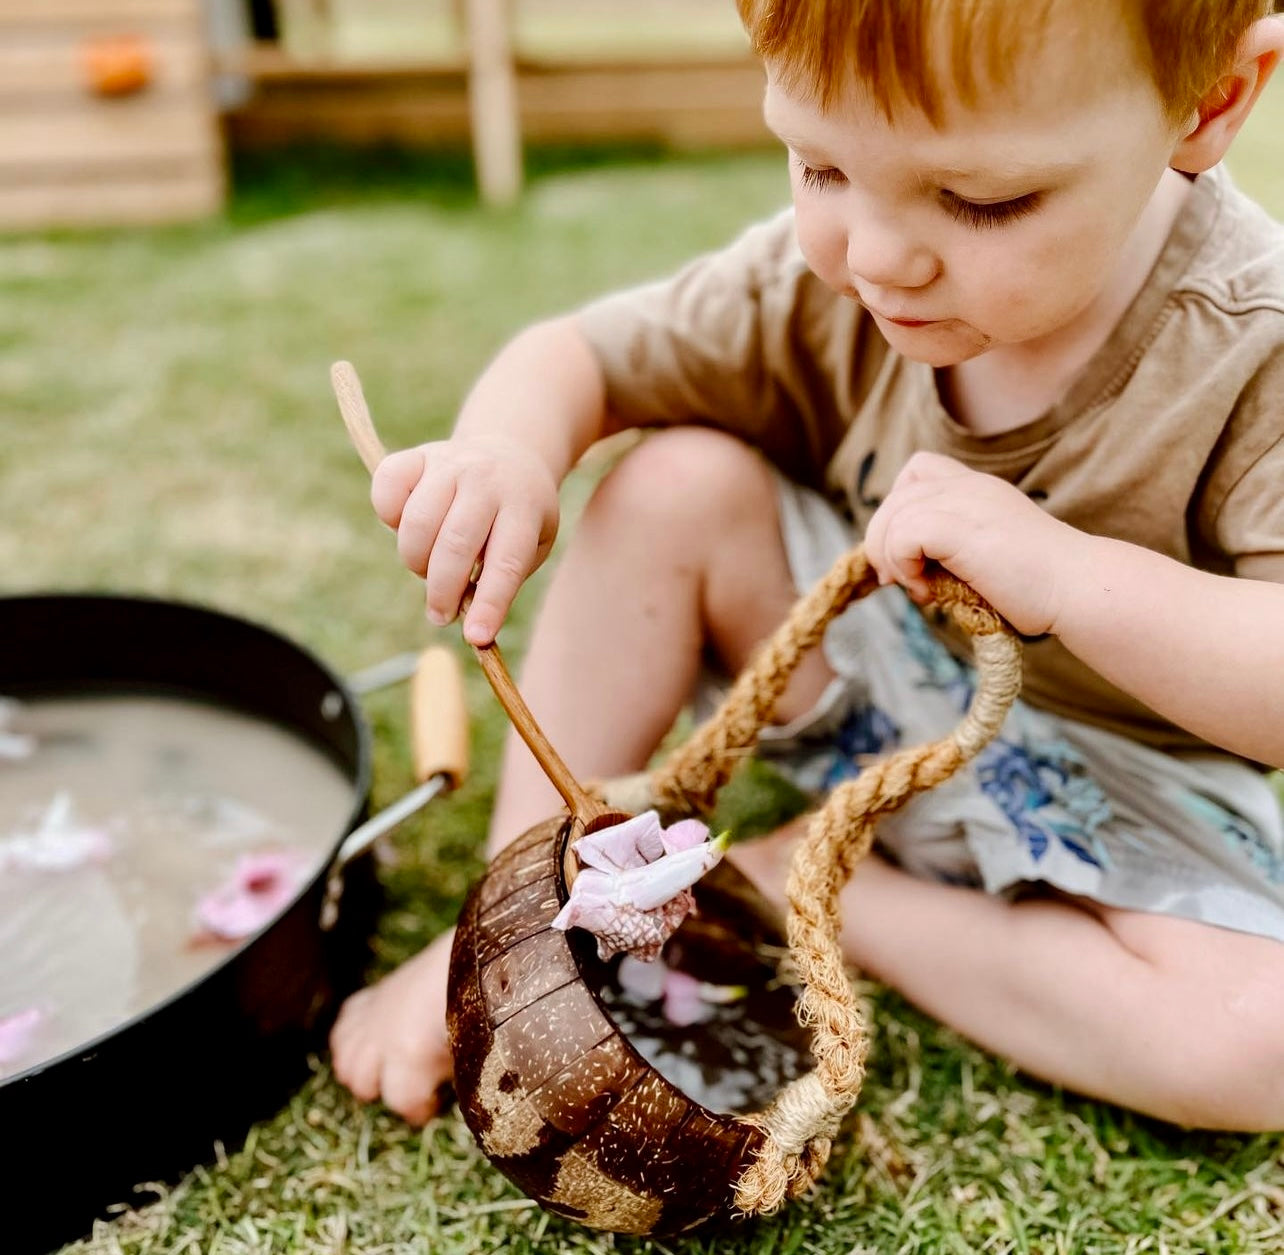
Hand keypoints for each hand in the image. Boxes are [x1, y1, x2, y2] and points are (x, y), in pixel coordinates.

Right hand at [371, 434, 558, 644]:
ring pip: (417, 524)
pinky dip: (389, 518)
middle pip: (455, 545)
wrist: (508, 453)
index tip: (476, 638)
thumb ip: (504, 580)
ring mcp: (449, 463)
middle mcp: (486, 480)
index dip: (489, 604)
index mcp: (523, 506)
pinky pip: (387, 491)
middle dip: (443, 591)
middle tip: (441, 615)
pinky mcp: (415, 457)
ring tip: (430, 568)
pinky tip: (407, 527)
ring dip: (416, 560)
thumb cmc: (518, 516)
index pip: (506, 562)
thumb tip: (470, 624)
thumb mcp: (532, 543)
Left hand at [862, 452, 1084, 637]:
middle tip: (899, 580)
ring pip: (894, 514)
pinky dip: (903, 565)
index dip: (897, 509)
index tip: (906, 552)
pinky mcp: (962, 527)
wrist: (1079, 590)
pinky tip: (929, 590)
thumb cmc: (1039, 587)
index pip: (916, 472)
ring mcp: (968, 502)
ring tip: (921, 589)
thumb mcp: (984, 556)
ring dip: (892, 558)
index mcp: (978, 489)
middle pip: (896, 497)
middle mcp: (970, 487)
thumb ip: (948, 549)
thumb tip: (899, 570)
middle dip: (883, 541)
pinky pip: (903, 534)